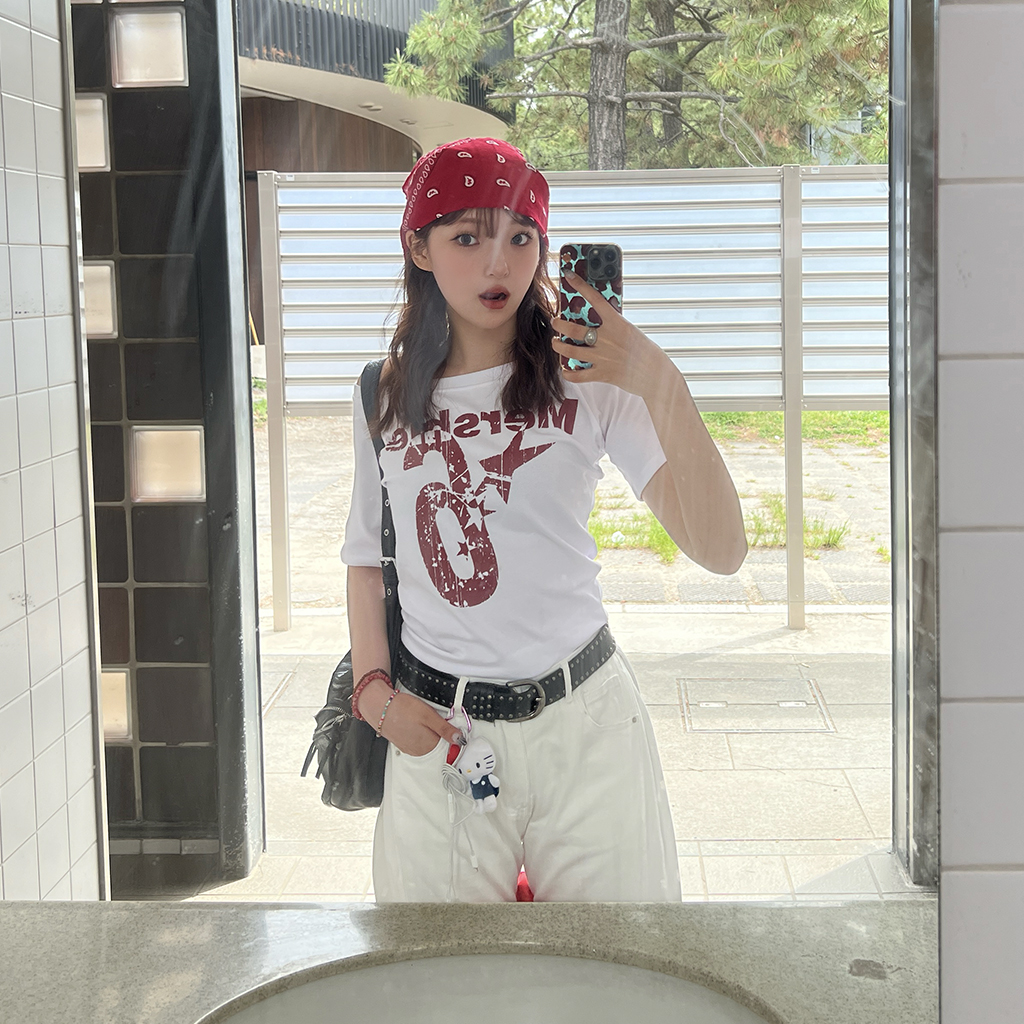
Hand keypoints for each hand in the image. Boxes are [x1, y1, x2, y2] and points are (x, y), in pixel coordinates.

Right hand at [356, 679, 462, 756]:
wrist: (379, 707)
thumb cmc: (402, 709)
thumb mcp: (428, 715)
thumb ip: (445, 729)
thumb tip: (459, 739)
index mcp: (429, 745)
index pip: (449, 746)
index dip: (452, 733)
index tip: (451, 725)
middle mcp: (419, 751)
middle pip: (438, 744)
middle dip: (441, 733)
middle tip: (435, 718)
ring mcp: (410, 748)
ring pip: (427, 742)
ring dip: (430, 733)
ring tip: (423, 719)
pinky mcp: (402, 744)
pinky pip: (417, 741)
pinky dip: (419, 733)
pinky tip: (415, 723)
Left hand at [552, 271, 670, 397]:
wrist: (657, 375)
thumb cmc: (644, 351)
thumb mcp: (630, 331)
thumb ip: (613, 326)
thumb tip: (596, 321)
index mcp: (617, 323)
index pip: (596, 299)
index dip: (581, 286)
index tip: (569, 276)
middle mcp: (608, 339)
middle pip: (573, 330)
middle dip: (559, 325)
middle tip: (555, 322)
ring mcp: (604, 358)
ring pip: (571, 351)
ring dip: (558, 347)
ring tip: (556, 343)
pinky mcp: (603, 375)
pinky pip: (578, 376)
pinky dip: (568, 373)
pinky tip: (565, 370)